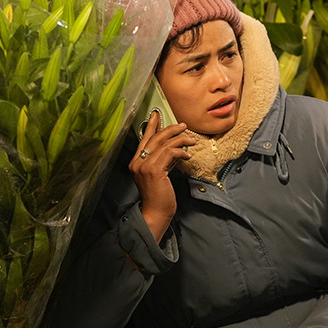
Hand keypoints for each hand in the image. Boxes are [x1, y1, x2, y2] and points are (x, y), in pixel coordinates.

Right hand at [130, 110, 194, 241]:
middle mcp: (138, 162)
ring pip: (164, 144)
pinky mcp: (154, 170)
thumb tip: (173, 149)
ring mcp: (144, 166)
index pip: (144, 139)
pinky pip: (170, 153)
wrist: (155, 213)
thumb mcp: (157, 176)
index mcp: (136, 162)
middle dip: (171, 129)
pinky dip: (181, 151)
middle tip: (183, 126)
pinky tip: (188, 156)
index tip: (157, 115)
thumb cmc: (158, 197)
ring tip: (192, 140)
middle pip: (155, 138)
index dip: (151, 126)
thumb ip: (161, 162)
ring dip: (181, 140)